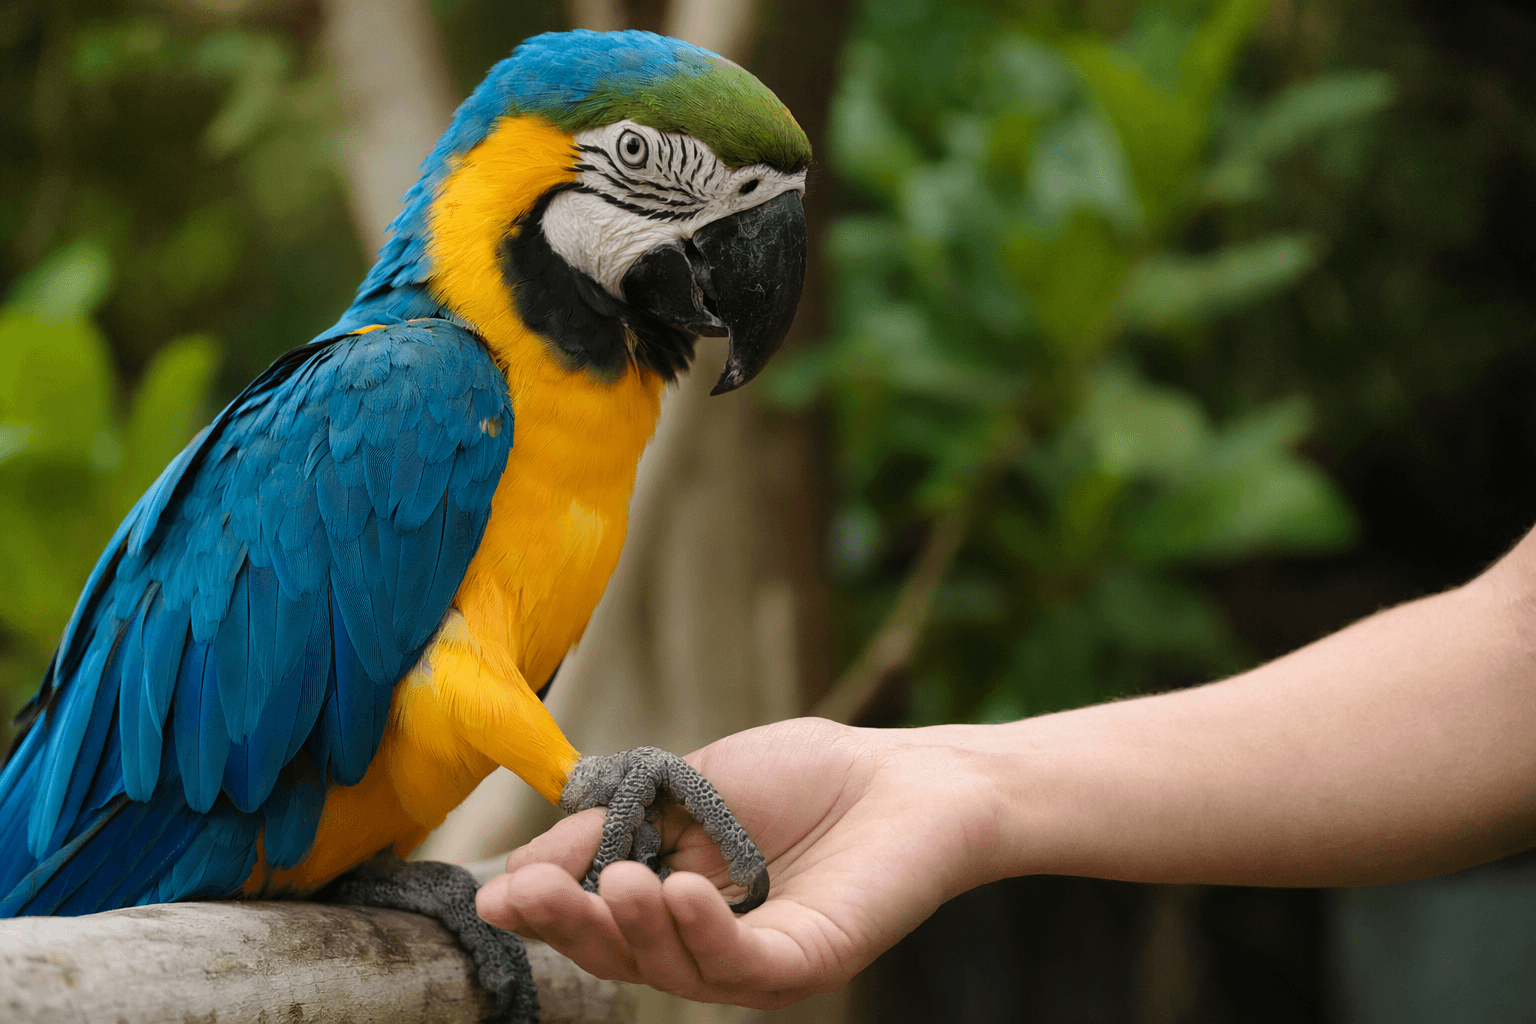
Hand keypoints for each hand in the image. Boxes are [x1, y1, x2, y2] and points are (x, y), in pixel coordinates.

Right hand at [475, 717, 998, 1008]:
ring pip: (673, 970)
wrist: (907, 773)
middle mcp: (707, 942)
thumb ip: (615, 824)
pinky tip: (682, 890)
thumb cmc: (805, 773)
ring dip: (636, 928)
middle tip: (530, 895)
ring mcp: (757, 959)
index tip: (498, 892)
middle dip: (570, 929)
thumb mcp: (687, 786)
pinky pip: (743, 968)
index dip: (546, 909)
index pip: (596, 919)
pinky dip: (704, 933)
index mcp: (673, 899)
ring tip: (618, 883)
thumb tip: (517, 863)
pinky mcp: (807, 963)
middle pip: (621, 956)